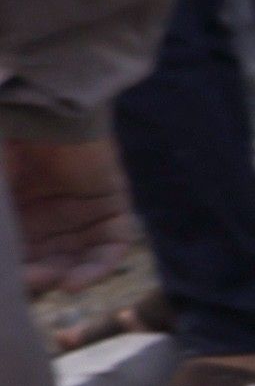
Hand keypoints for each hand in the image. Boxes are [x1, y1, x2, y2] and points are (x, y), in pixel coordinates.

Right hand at [9, 138, 133, 297]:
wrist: (39, 103)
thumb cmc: (4, 139)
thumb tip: (0, 263)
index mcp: (12, 214)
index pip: (16, 258)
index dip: (13, 275)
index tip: (9, 281)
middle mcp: (44, 218)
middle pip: (45, 264)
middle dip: (39, 278)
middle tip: (36, 279)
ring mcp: (78, 213)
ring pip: (78, 260)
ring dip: (68, 276)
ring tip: (61, 282)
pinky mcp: (110, 203)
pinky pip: (112, 243)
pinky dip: (99, 265)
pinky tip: (79, 279)